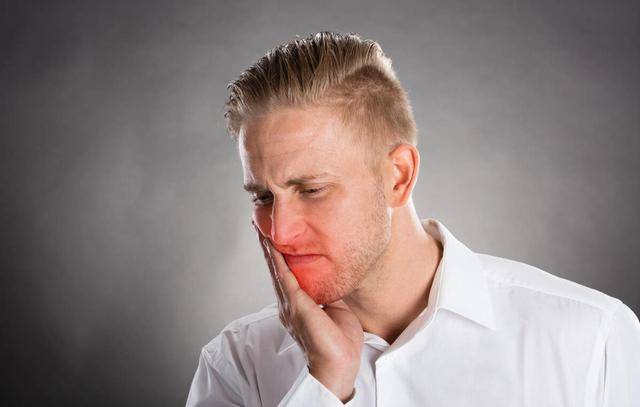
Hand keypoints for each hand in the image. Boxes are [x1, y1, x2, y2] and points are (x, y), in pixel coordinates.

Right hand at [252, 221, 362, 402]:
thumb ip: (328, 293)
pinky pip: (283, 277)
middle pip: (275, 270)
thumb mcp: (336, 309)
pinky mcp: (295, 305)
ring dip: (268, 249)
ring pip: (276, 270)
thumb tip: (329, 277)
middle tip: (260, 226)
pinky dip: (276, 260)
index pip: (285, 275)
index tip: (273, 239)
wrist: (338, 363)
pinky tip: (271, 246)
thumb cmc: (340, 342)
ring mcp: (289, 305)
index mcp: (297, 306)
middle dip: (268, 248)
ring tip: (261, 230)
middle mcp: (288, 304)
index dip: (278, 256)